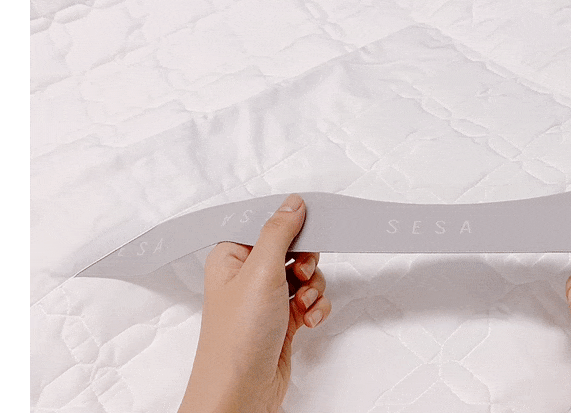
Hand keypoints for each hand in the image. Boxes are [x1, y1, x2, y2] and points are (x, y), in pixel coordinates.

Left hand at [179, 194, 331, 412]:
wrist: (241, 391)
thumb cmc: (237, 338)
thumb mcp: (260, 271)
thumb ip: (279, 232)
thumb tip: (294, 202)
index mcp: (231, 256)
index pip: (267, 223)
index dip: (292, 226)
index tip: (312, 229)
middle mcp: (247, 275)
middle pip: (292, 248)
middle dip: (306, 262)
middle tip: (300, 274)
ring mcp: (266, 299)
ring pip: (306, 275)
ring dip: (313, 288)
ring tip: (304, 304)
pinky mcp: (282, 320)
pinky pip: (310, 300)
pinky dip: (316, 308)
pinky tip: (308, 321)